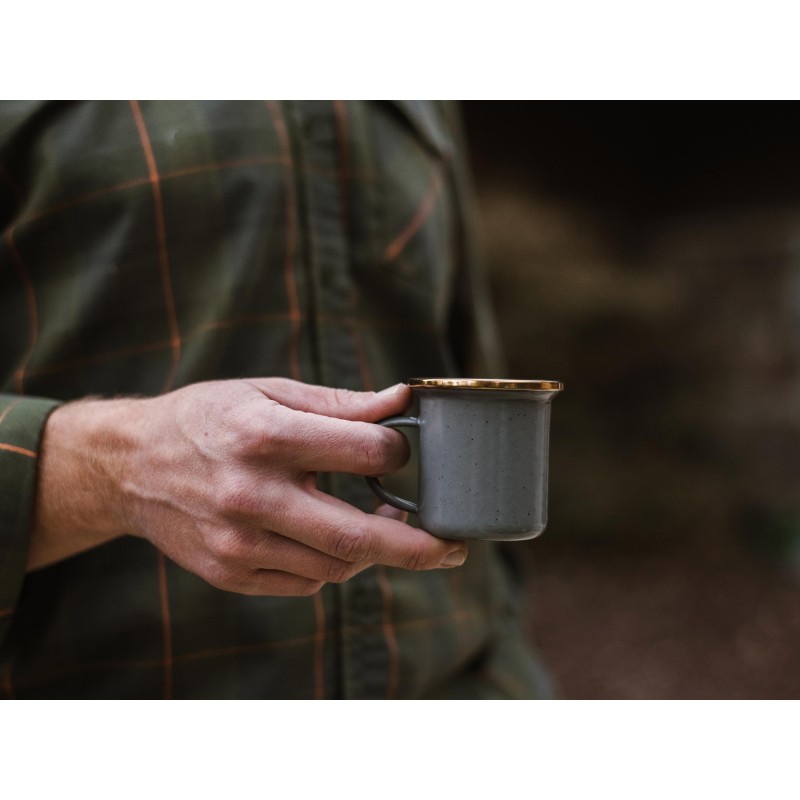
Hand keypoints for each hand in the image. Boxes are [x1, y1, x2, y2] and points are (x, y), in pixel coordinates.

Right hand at [31, 379, 467, 594]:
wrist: (130, 465)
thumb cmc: (207, 417)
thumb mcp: (266, 390)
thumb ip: (338, 403)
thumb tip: (402, 400)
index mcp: (265, 435)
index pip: (364, 451)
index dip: (398, 451)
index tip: (402, 451)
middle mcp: (250, 494)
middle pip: (355, 534)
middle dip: (418, 546)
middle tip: (456, 549)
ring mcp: (237, 542)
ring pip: (335, 566)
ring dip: (373, 551)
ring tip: (385, 525)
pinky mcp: (229, 573)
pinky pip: (304, 583)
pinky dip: (331, 564)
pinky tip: (328, 537)